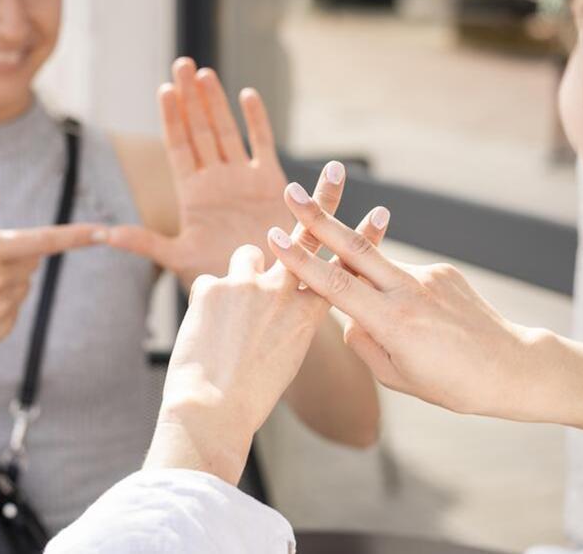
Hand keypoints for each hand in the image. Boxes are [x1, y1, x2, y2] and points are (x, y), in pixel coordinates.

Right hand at [0, 173, 104, 359]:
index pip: (40, 240)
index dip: (74, 236)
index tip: (103, 232)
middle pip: (32, 259)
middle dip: (14, 256)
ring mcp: (1, 308)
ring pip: (25, 283)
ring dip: (8, 280)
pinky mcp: (3, 328)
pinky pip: (17, 307)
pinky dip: (3, 303)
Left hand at [107, 58, 292, 288]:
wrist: (262, 289)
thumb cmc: (220, 276)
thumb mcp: (178, 258)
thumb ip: (145, 243)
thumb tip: (104, 233)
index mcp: (192, 194)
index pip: (178, 147)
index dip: (171, 118)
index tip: (164, 90)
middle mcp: (215, 180)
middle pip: (200, 130)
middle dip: (191, 98)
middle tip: (182, 64)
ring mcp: (243, 179)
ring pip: (227, 132)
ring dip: (216, 102)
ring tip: (205, 73)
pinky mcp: (271, 183)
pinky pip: (262, 145)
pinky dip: (256, 121)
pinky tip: (247, 94)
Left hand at [144, 166, 386, 484]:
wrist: (212, 411)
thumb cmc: (249, 395)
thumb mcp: (284, 359)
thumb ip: (287, 324)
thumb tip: (275, 305)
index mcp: (308, 317)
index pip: (340, 268)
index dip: (359, 240)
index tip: (379, 214)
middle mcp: (284, 293)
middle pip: (305, 238)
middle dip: (320, 203)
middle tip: (334, 170)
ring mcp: (249, 285)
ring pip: (247, 257)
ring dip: (240, 276)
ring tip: (227, 318)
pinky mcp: (214, 285)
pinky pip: (207, 283)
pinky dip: (204, 304)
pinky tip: (203, 334)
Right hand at [267, 182, 542, 419]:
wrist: (513, 367)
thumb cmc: (453, 384)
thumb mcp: (397, 377)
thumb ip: (364, 343)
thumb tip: (348, 317)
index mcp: (391, 321)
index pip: (335, 284)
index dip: (301, 260)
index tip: (275, 235)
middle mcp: (408, 291)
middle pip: (353, 248)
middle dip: (318, 218)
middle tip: (291, 190)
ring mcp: (428, 276)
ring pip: (379, 267)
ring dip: (360, 268)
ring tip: (388, 310)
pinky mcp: (444, 271)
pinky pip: (407, 279)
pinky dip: (399, 294)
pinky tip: (425, 324)